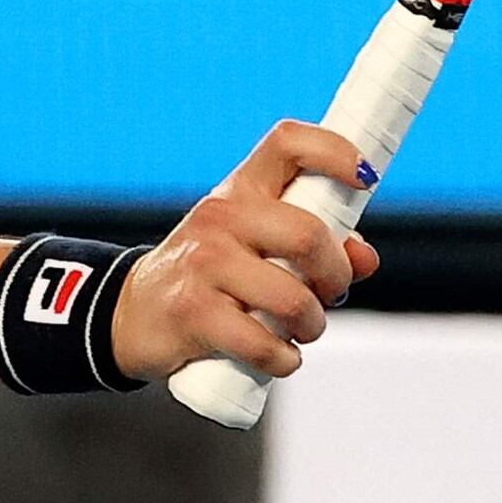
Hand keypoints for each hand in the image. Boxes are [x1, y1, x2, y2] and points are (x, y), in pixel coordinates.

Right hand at [102, 121, 383, 385]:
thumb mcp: (258, 248)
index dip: (336, 151)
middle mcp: (221, 217)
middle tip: (331, 294)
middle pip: (308, 234)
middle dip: (336, 274)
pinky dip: (285, 359)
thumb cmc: (213, 278)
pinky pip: (263, 342)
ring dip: (313, 324)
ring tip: (303, 330)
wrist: (135, 314)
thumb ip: (317, 247)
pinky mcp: (192, 313)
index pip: (288, 143)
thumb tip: (365, 258)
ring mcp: (203, 263)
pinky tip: (281, 357)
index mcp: (241, 189)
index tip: (366, 177)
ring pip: (292, 298)